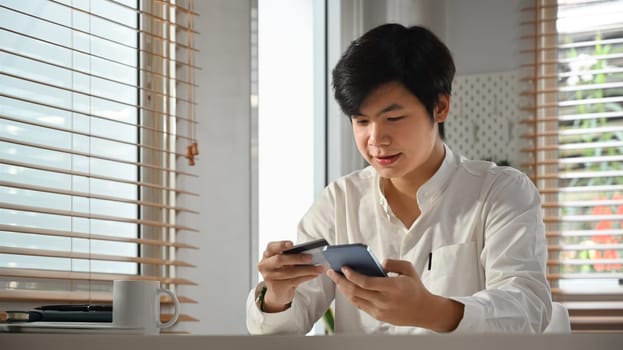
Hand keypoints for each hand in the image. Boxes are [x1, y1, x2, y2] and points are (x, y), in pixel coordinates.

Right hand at [257, 241, 324, 311]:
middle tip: (310, 257)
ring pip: (290, 272)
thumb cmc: (282, 272)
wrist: (277, 292)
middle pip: (280, 260)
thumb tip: (309, 252)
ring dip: (307, 270)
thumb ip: (290, 256)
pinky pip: (294, 281)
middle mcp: (265, 265)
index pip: (271, 247)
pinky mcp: (277, 287)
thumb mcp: (283, 262)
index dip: (281, 245)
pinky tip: (314, 274)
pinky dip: (307, 277)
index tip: (292, 244)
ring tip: (319, 268)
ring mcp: (270, 277)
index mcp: (267, 255)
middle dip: (297, 258)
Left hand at [326, 259, 462, 331]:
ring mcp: (380, 310)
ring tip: (336, 279)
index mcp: (392, 287)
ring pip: (355, 299)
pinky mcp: (378, 316)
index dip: (352, 275)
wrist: (424, 311)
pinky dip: (351, 296)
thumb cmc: (415, 288)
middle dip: (341, 281)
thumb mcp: (408, 269)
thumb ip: (392, 262)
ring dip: (343, 289)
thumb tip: (377, 263)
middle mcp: (385, 300)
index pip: (366, 282)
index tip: (343, 267)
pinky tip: (346, 288)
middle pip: (356, 291)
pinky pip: (360, 305)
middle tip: (332, 272)